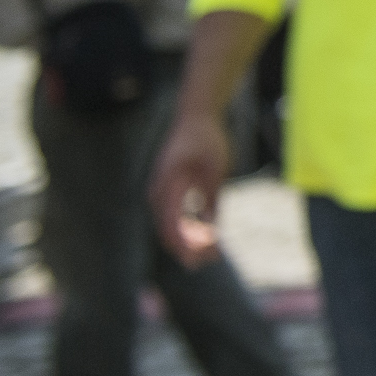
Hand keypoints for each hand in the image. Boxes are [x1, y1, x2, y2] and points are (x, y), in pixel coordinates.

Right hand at [149, 108, 230, 267]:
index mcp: (167, 185)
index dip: (186, 246)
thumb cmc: (206, 138)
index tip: (202, 258)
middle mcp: (159, 192)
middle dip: (189, 249)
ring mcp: (162, 192)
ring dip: (190, 241)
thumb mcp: (216, 166)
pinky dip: (189, 228)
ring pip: (171, 226)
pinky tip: (207, 234)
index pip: (171, 225)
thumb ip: (212, 195)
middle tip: (211, 259)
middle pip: (169, 231)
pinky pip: (175, 216)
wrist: (195, 116)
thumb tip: (211, 225)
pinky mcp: (169, 191)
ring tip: (212, 251)